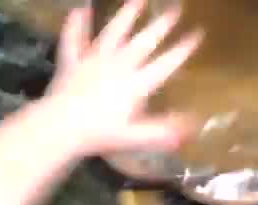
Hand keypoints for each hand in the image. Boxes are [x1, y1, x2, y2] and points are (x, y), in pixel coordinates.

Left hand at [43, 0, 201, 154]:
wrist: (60, 127)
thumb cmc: (100, 135)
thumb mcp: (136, 137)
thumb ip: (164, 131)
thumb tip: (192, 125)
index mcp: (136, 84)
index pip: (165, 64)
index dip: (182, 49)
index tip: (197, 33)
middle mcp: (118, 65)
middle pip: (143, 42)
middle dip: (161, 25)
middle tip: (175, 9)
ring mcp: (93, 60)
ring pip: (112, 32)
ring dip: (125, 14)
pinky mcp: (71, 62)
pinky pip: (73, 40)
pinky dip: (75, 24)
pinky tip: (78, 9)